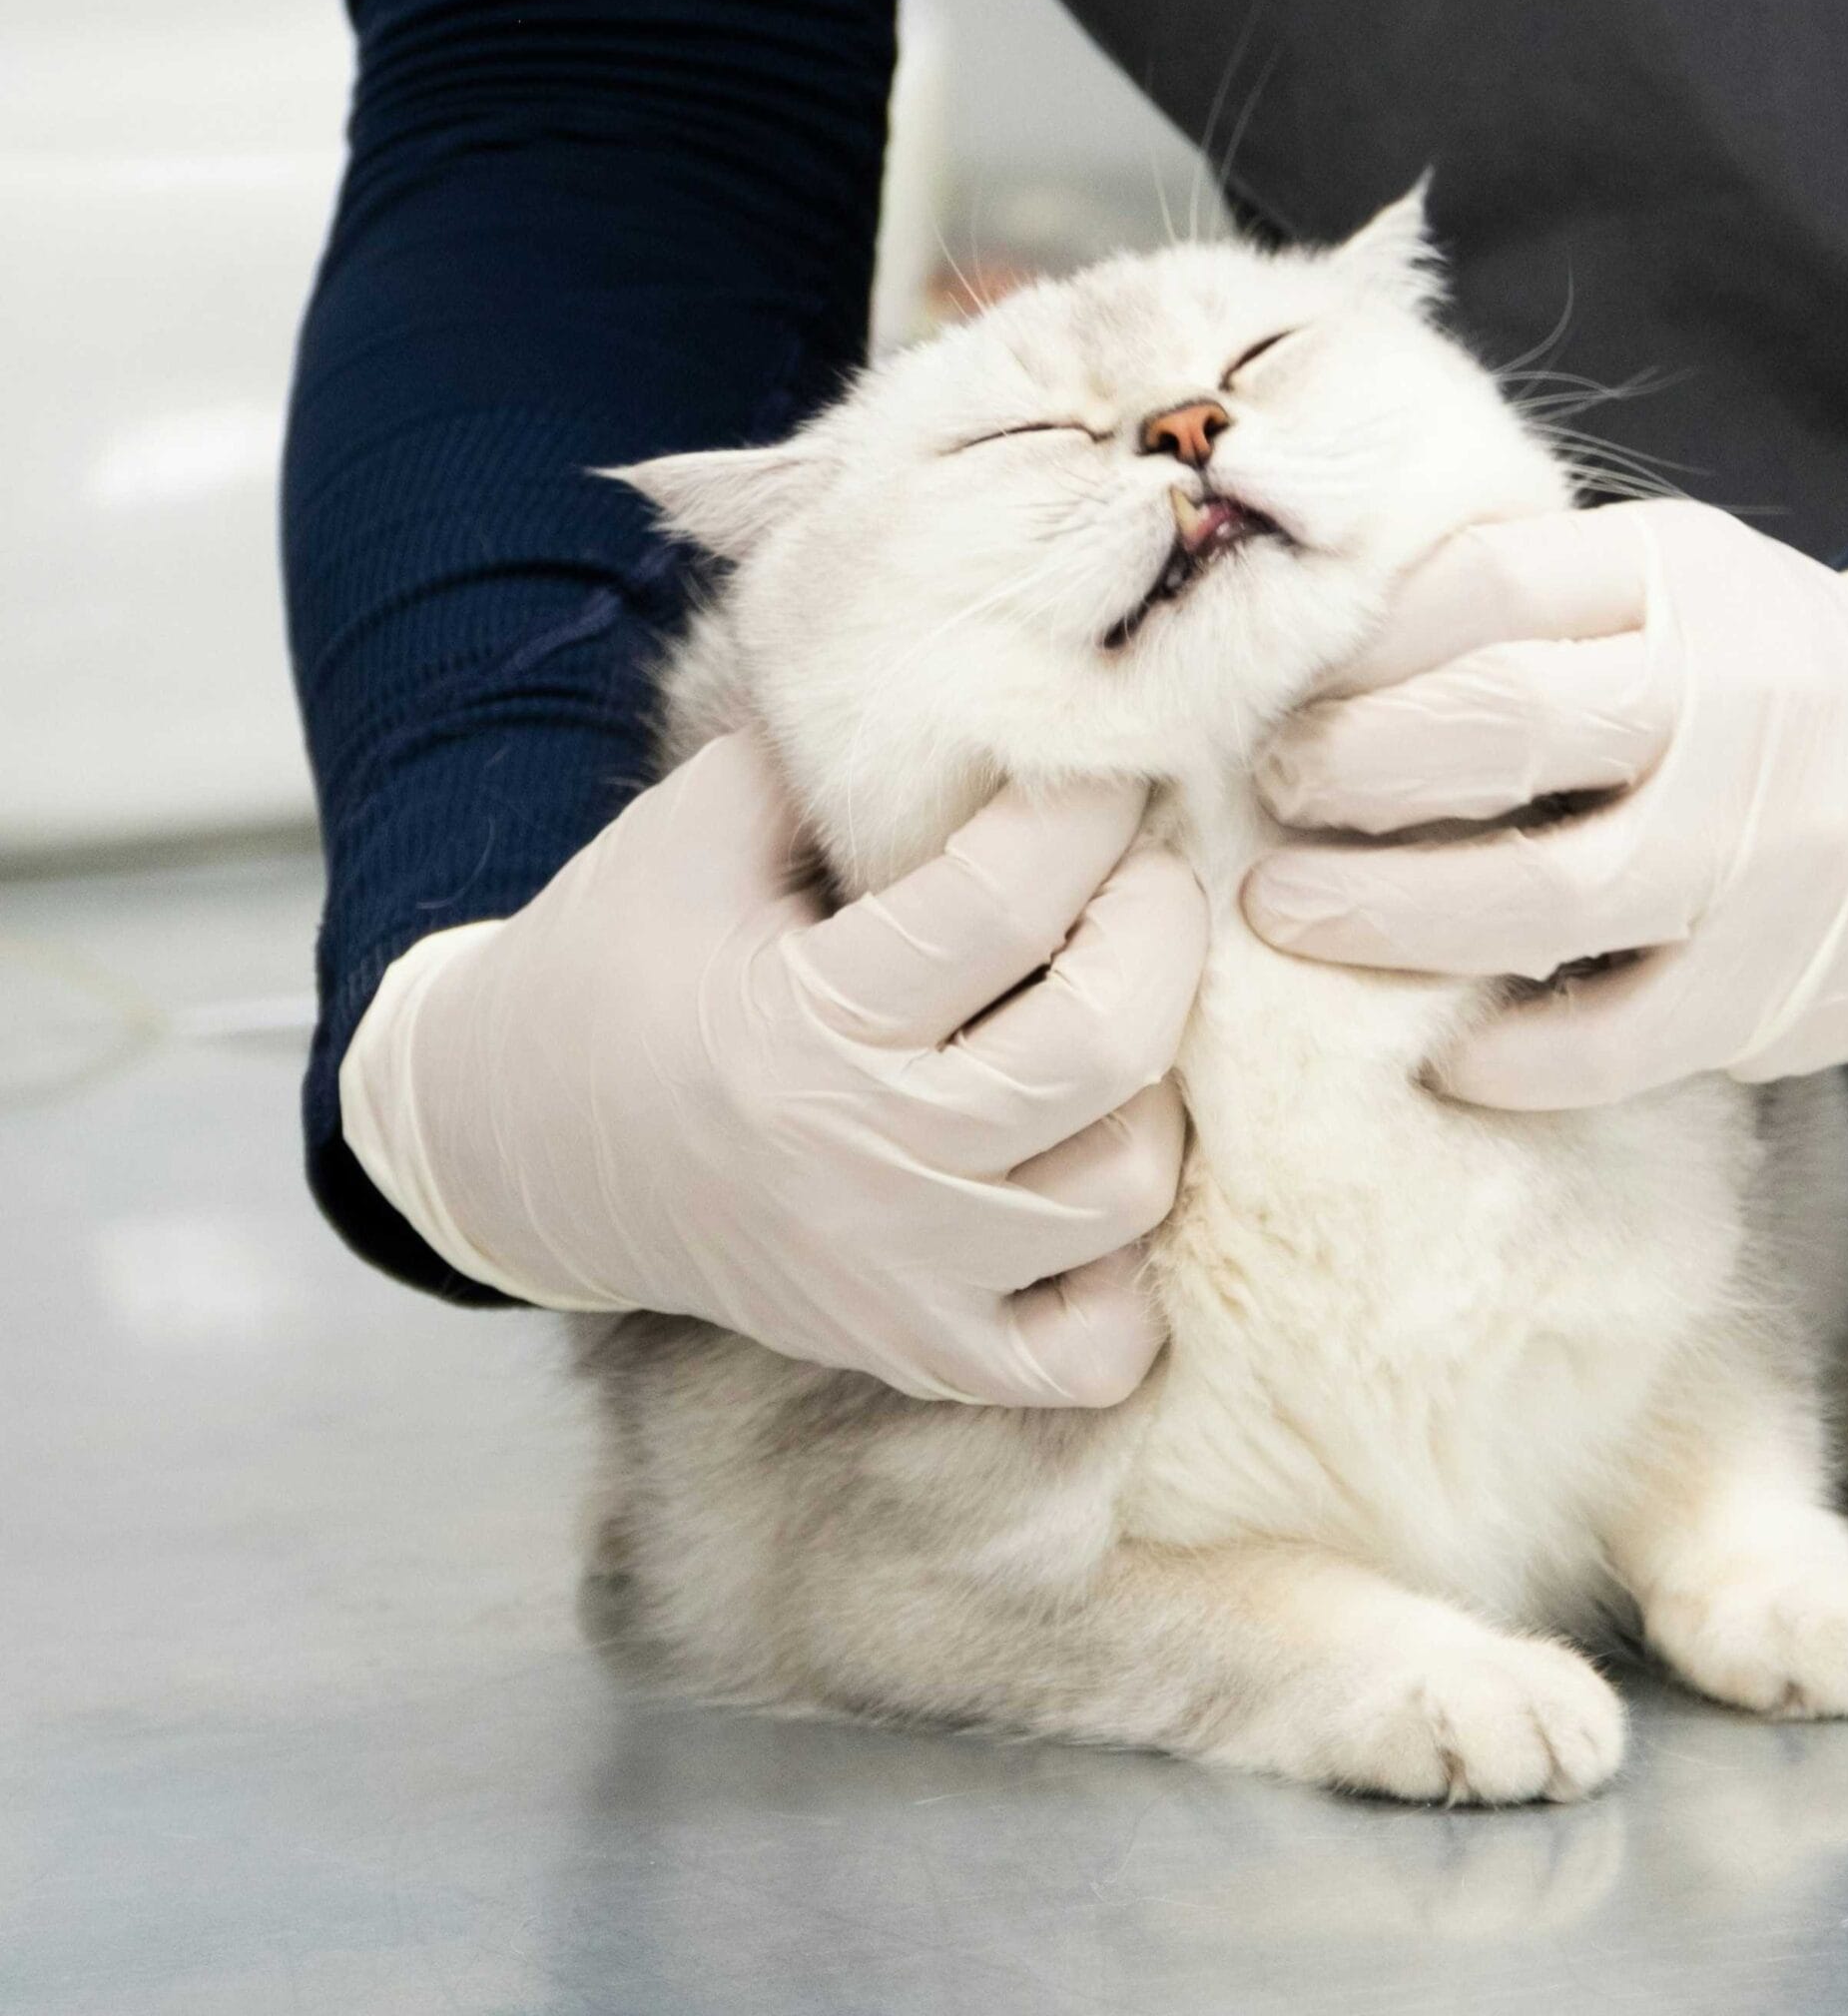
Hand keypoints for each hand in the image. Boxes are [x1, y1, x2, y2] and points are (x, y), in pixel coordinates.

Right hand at [339, 735, 1207, 1405]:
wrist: (511, 1151)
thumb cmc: (616, 965)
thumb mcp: (696, 833)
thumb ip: (828, 754)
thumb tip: (984, 669)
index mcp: (804, 1021)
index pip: (1008, 901)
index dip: (1086, 810)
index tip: (1111, 763)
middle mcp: (865, 1163)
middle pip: (1104, 1046)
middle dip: (1163, 929)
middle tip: (1154, 871)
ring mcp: (900, 1279)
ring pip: (1125, 1188)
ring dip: (1158, 1088)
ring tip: (1119, 1013)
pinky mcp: (917, 1352)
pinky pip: (1089, 1352)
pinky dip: (1127, 1278)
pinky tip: (1093, 1179)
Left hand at [1243, 502, 1847, 1102]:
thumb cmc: (1768, 677)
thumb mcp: (1672, 583)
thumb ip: (1531, 596)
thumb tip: (1319, 647)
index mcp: (1682, 582)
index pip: (1491, 587)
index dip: (1362, 644)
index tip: (1277, 690)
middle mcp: (1727, 702)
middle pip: (1504, 723)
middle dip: (1353, 766)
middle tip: (1268, 797)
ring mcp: (1758, 852)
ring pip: (1547, 891)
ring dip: (1392, 913)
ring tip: (1286, 917)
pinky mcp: (1772, 986)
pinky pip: (1619, 1037)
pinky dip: (1515, 1055)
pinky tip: (1438, 1054)